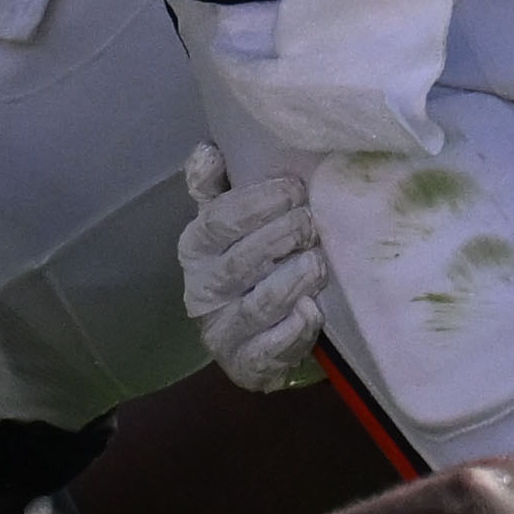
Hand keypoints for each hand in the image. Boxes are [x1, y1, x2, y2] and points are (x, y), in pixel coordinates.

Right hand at [179, 144, 326, 390]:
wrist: (250, 340)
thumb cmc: (247, 266)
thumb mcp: (228, 224)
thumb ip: (216, 189)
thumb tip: (208, 151)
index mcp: (196, 247)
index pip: (219, 220)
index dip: (258, 203)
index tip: (295, 189)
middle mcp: (203, 289)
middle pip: (241, 260)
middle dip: (281, 237)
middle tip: (312, 224)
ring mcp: (223, 329)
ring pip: (258, 304)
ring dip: (291, 281)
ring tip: (317, 262)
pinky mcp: (246, 363)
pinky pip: (269, 347)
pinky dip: (292, 329)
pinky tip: (311, 311)